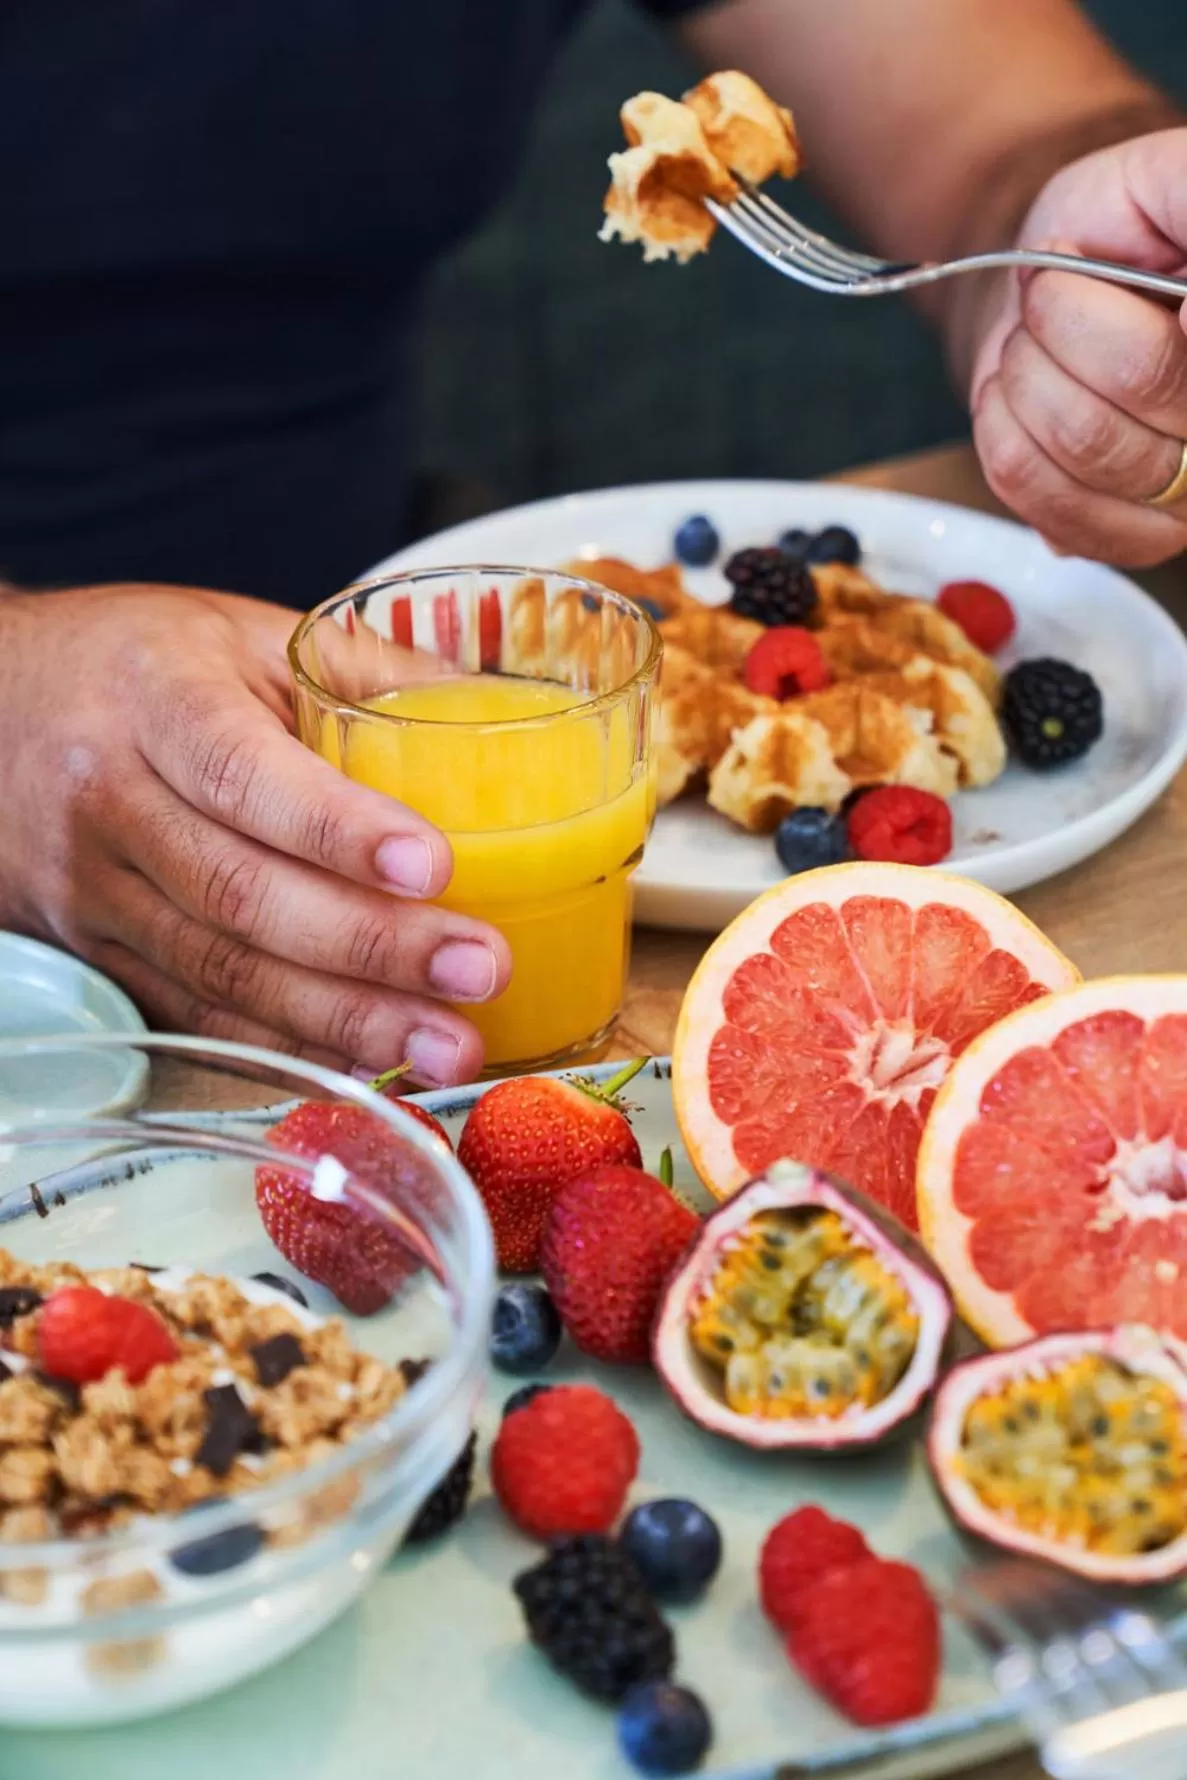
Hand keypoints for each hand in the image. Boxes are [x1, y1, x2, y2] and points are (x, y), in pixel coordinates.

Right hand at [0, 584, 510, 1084]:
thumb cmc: (136, 664)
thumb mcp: (241, 633)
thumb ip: (367, 671)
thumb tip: (511, 711)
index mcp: (156, 698)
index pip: (241, 771)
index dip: (336, 826)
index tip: (431, 863)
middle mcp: (112, 800)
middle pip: (239, 891)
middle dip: (370, 945)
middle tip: (479, 970)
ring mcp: (95, 892)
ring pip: (219, 971)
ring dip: (344, 1019)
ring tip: (448, 1046)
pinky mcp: (99, 956)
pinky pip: (195, 1015)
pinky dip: (285, 1048)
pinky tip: (365, 1066)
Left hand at [970, 127, 1186, 565]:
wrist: (1057, 287)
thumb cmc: (1120, 227)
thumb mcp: (1163, 179)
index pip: (1179, 347)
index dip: (1112, 310)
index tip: (1092, 268)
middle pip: (1142, 378)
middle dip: (1066, 320)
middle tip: (1054, 297)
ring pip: (1087, 443)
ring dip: (1029, 378)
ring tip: (1035, 348)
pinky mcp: (1129, 541)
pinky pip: (1045, 501)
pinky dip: (1006, 435)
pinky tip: (1019, 401)